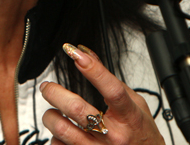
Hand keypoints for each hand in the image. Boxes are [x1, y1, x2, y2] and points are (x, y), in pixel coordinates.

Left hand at [40, 43, 164, 144]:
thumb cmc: (141, 133)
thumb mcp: (135, 104)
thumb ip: (111, 80)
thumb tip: (87, 54)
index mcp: (129, 117)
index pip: (112, 90)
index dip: (94, 70)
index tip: (77, 53)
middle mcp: (113, 135)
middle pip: (77, 110)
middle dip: (55, 93)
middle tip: (48, 87)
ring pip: (62, 129)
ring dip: (51, 116)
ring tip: (52, 112)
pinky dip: (56, 137)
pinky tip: (63, 133)